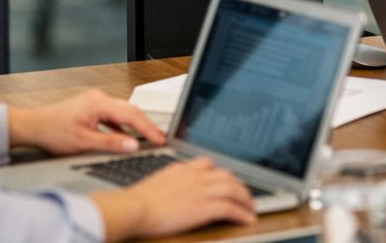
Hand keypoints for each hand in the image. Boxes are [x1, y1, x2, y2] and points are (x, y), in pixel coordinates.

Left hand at [7, 89, 165, 156]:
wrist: (32, 127)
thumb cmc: (52, 132)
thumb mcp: (83, 143)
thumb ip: (110, 143)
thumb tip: (132, 145)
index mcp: (98, 103)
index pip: (131, 115)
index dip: (148, 128)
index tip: (160, 138)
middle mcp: (99, 98)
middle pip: (130, 110)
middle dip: (146, 124)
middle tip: (160, 138)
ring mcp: (95, 101)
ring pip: (123, 111)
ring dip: (136, 123)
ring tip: (148, 136)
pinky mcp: (91, 107)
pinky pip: (113, 114)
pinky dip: (123, 124)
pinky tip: (126, 135)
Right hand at [93, 158, 255, 240]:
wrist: (134, 207)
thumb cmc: (136, 201)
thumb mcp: (153, 184)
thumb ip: (166, 183)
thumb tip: (166, 189)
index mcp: (182, 170)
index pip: (208, 164)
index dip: (220, 173)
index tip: (225, 179)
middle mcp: (196, 177)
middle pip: (226, 176)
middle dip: (238, 185)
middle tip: (243, 195)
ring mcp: (202, 191)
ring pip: (234, 190)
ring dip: (245, 200)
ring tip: (250, 208)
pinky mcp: (205, 207)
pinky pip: (231, 209)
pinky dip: (242, 214)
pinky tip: (247, 219)